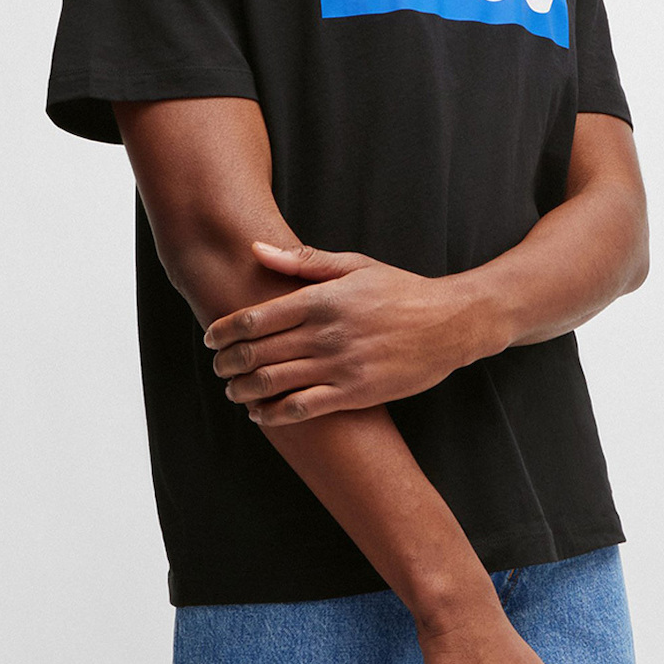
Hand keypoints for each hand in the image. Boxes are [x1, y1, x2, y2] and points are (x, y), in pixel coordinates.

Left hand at [204, 241, 476, 425]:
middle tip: (218, 366)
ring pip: (272, 383)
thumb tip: (256, 249)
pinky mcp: (355, 393)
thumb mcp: (355, 266)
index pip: (256, 318)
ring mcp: (340, 365)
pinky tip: (262, 414)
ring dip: (243, 390)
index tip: (212, 338)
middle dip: (227, 363)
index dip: (225, 331)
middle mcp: (326, 333)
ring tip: (234, 390)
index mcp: (322, 299)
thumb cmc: (400, 290)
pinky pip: (302, 409)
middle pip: (257, 352)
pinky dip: (273, 414)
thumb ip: (302, 262)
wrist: (451, 323)